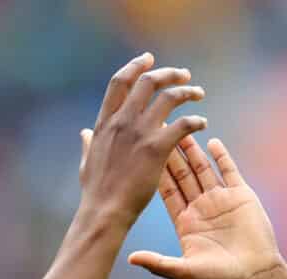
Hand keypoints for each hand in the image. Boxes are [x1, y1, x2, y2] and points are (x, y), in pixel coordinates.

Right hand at [76, 53, 205, 229]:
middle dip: (168, 73)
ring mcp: (140, 133)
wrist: (104, 211)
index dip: (135, 66)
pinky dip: (195, 119)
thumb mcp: (86, 161)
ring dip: (187, 91)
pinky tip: (202, 123)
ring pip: (169, 97)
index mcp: (105, 121)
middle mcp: (123, 121)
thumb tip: (84, 132)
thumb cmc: (95, 192)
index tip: (148, 58)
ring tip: (198, 94)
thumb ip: (87, 142)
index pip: (120, 81)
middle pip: (148, 82)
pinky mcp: (157, 148)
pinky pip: (183, 124)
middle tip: (183, 74)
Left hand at [129, 135, 285, 278]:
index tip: (141, 152)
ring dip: (192, 150)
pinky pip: (229, 171)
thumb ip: (158, 262)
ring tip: (180, 128)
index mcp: (185, 222)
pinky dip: (221, 156)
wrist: (256, 277)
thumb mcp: (184, 271)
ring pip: (203, 169)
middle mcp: (201, 208)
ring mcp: (221, 200)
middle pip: (182, 174)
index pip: (167, 190)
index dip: (155, 171)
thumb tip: (129, 258)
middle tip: (157, 130)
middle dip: (169, 153)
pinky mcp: (241, 196)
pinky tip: (212, 140)